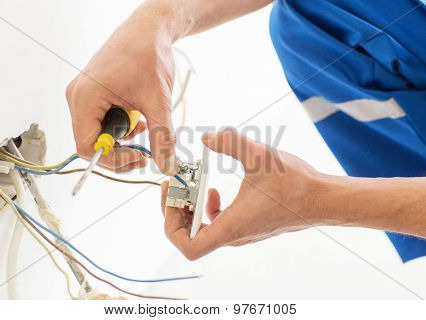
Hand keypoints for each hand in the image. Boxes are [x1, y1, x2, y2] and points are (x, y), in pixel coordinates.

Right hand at [66, 4, 177, 173]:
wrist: (149, 30)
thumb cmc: (148, 54)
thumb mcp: (157, 101)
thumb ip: (162, 137)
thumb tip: (166, 166)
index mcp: (85, 99)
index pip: (88, 147)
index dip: (114, 159)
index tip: (139, 158)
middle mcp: (78, 98)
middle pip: (92, 143)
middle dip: (120, 151)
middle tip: (144, 152)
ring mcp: (85, 96)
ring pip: (99, 133)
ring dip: (123, 138)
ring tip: (144, 125)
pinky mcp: (94, 95)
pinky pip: (103, 122)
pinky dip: (122, 126)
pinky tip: (139, 117)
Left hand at [160, 128, 323, 259]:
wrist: (323, 198)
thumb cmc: (296, 183)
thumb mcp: (259, 155)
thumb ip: (230, 142)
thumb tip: (206, 138)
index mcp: (231, 227)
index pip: (188, 246)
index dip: (171, 224)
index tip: (174, 196)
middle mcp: (234, 235)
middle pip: (189, 236)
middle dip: (177, 209)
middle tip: (178, 184)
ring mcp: (241, 232)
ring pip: (202, 230)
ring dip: (191, 208)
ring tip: (193, 184)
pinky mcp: (248, 225)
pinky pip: (217, 224)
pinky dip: (207, 208)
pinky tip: (213, 190)